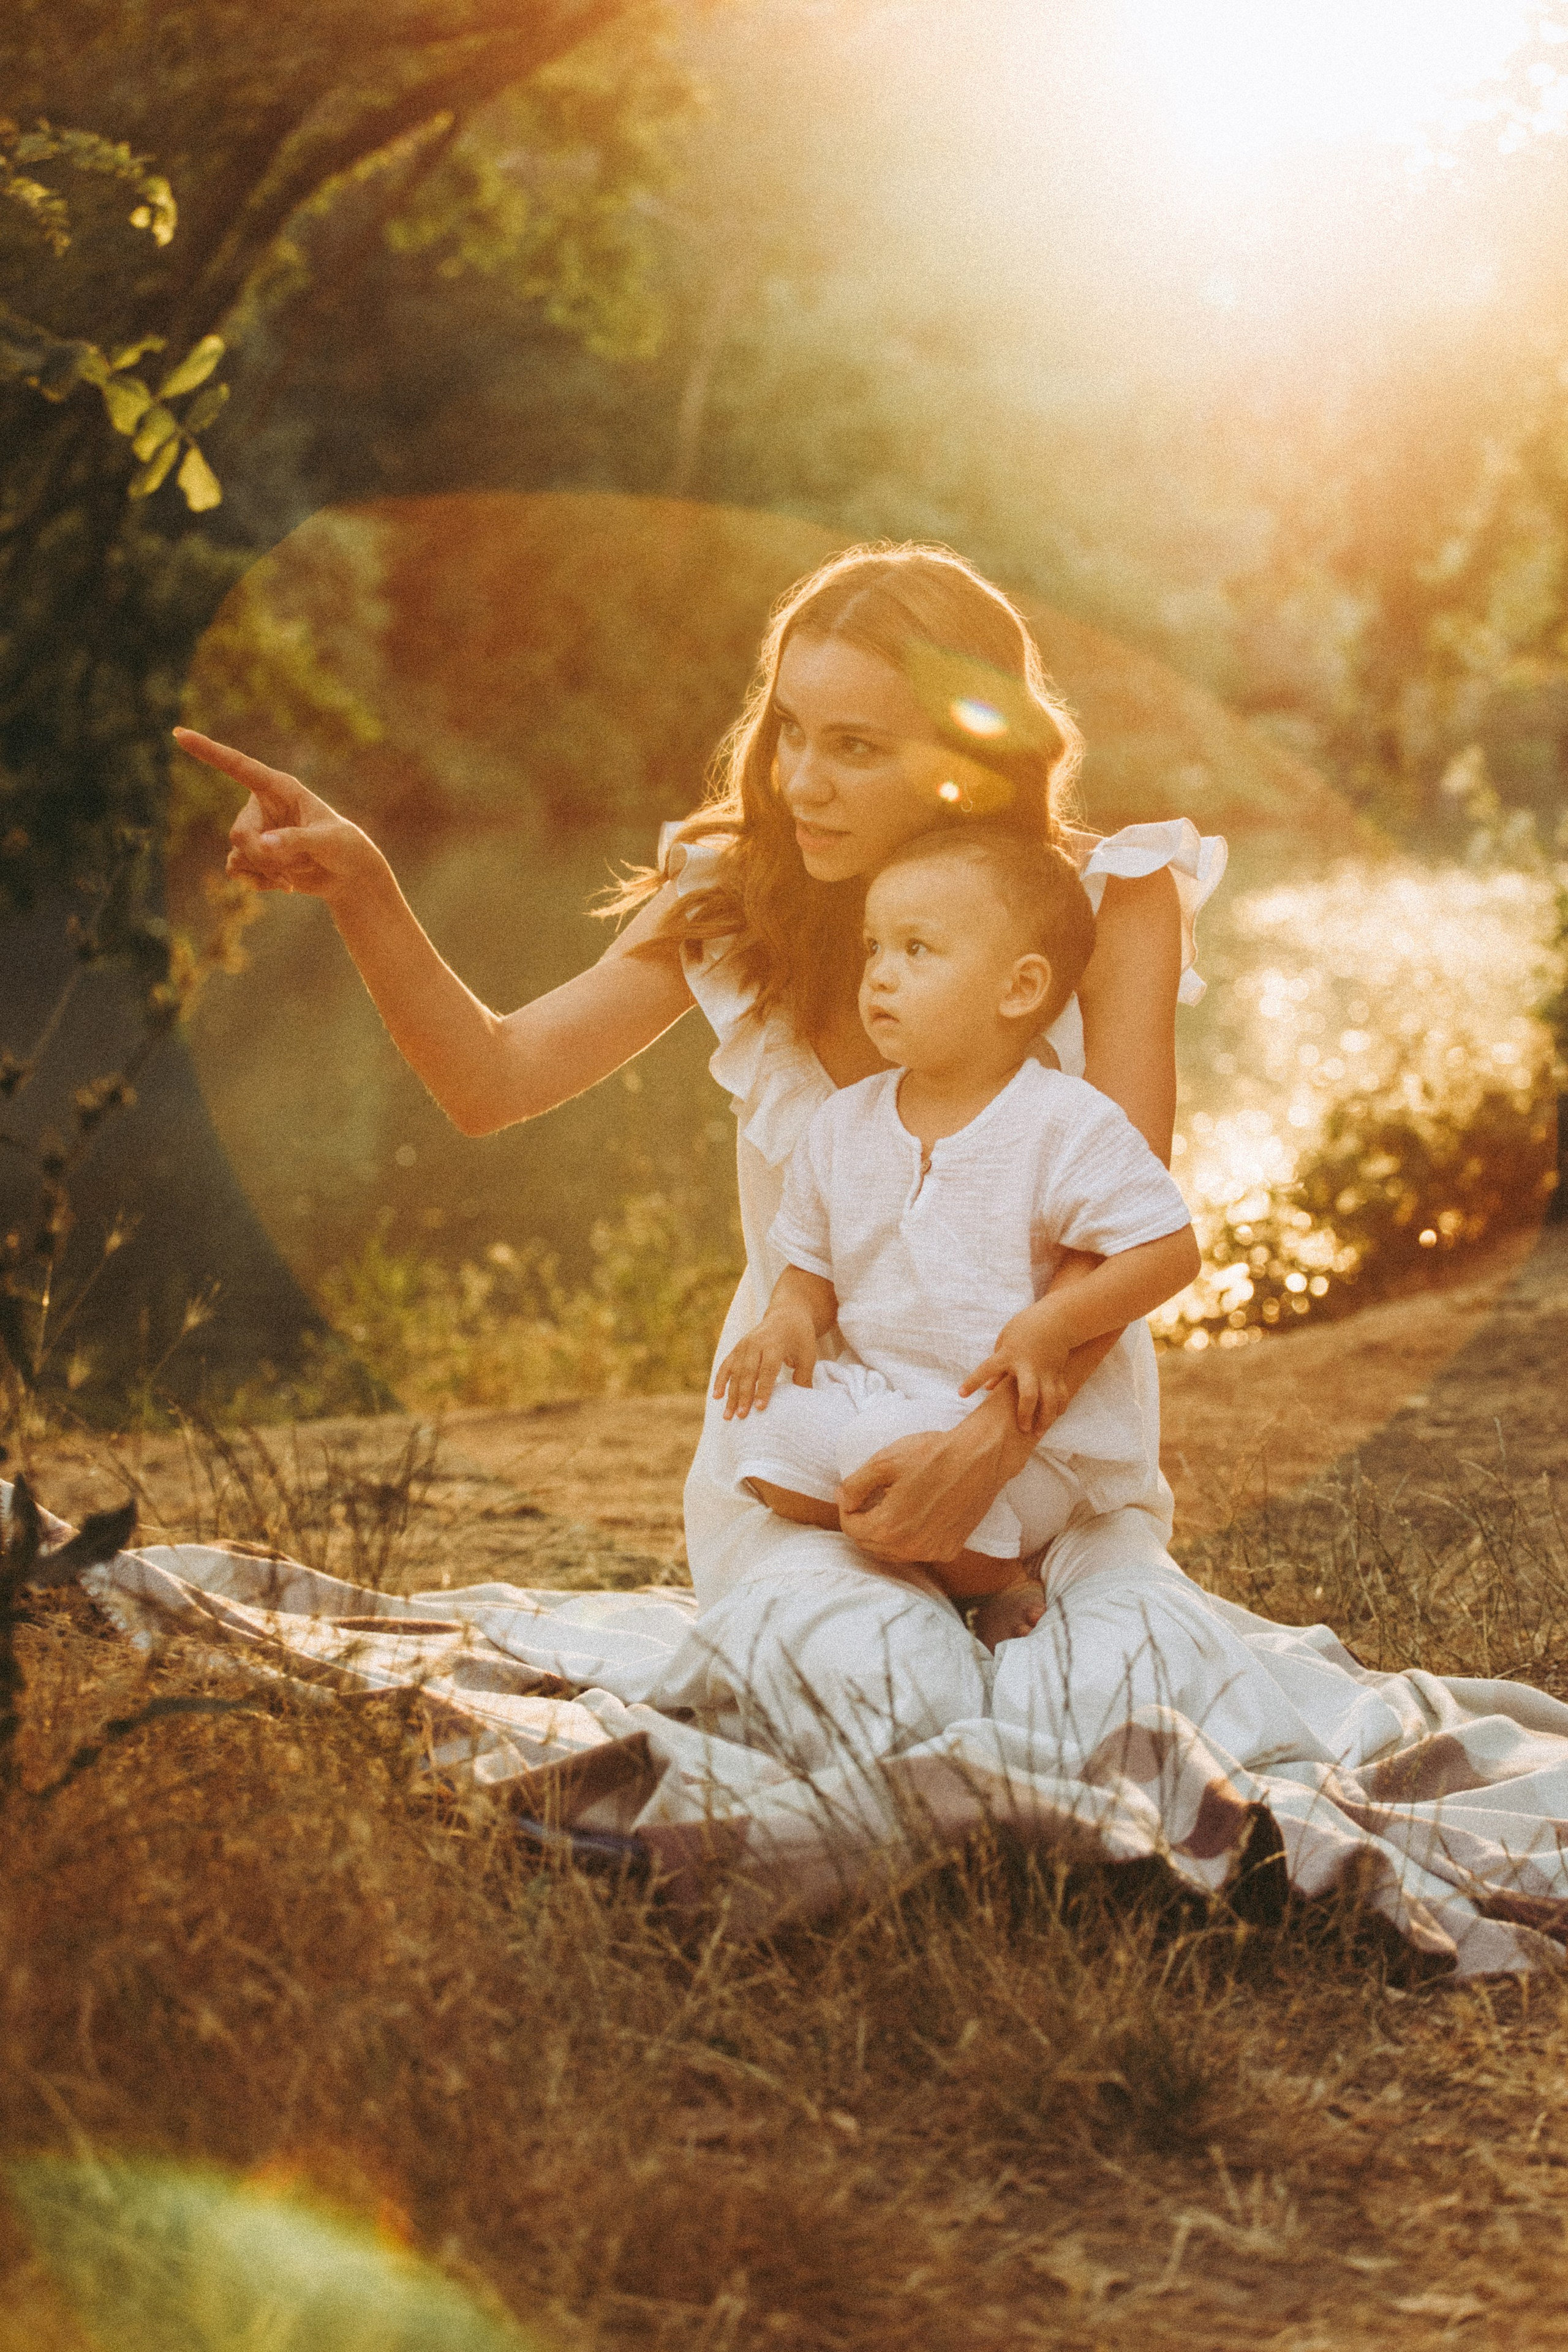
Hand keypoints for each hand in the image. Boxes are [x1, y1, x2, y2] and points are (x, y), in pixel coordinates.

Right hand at [172, 729, 377, 903]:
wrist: (348, 876)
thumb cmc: (345, 847)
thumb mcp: (328, 841)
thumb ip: (296, 840)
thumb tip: (264, 844)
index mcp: (278, 787)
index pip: (237, 766)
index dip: (208, 751)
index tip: (178, 733)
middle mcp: (261, 806)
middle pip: (239, 833)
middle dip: (263, 857)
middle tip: (293, 867)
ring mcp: (256, 832)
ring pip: (238, 854)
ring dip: (267, 871)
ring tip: (297, 871)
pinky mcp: (254, 857)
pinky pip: (237, 871)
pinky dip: (259, 883)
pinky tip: (285, 885)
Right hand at [712, 1309, 816, 1418]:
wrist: (787, 1313)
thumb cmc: (800, 1336)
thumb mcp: (808, 1353)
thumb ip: (804, 1376)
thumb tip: (803, 1401)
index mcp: (775, 1344)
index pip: (767, 1369)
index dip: (764, 1389)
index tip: (760, 1408)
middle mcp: (756, 1343)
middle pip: (748, 1372)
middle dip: (744, 1395)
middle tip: (742, 1416)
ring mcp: (744, 1345)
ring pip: (735, 1372)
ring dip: (731, 1394)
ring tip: (728, 1415)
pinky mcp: (738, 1348)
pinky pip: (726, 1365)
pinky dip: (720, 1381)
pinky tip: (717, 1396)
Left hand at [836, 1389, 1036, 1563]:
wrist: (981, 1457)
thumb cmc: (933, 1454)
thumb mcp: (884, 1461)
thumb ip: (855, 1485)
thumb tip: (842, 1500)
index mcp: (889, 1527)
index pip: (851, 1529)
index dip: (847, 1509)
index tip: (852, 1493)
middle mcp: (909, 1548)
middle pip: (869, 1544)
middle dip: (862, 1523)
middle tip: (868, 1499)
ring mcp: (932, 1552)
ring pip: (892, 1552)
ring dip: (883, 1534)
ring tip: (889, 1507)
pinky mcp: (949, 1550)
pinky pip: (917, 1551)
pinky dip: (908, 1539)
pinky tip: (915, 1515)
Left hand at [959, 1303, 1071, 1434]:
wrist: (1056, 1319)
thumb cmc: (1025, 1328)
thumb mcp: (1005, 1341)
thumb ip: (998, 1366)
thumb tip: (988, 1388)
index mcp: (1008, 1355)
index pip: (986, 1369)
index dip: (972, 1381)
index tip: (961, 1394)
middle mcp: (1027, 1366)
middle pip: (1028, 1394)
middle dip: (1026, 1412)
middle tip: (1023, 1428)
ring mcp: (1045, 1371)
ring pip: (1049, 1398)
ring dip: (1045, 1417)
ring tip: (1038, 1432)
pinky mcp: (1058, 1373)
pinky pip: (1061, 1393)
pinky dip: (1059, 1406)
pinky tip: (1055, 1417)